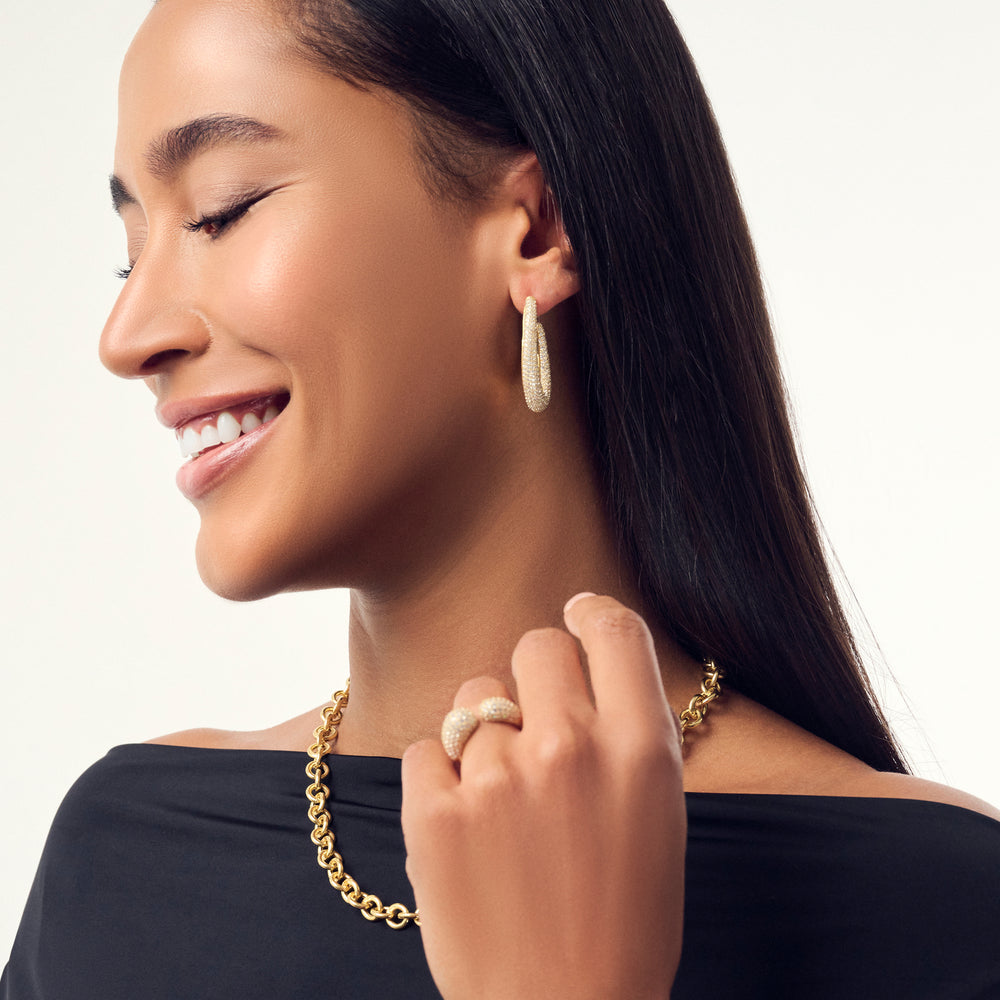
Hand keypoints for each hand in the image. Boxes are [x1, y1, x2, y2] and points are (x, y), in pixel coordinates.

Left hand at [401, 594, 685, 998]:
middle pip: (537, 644)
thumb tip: (589, 668)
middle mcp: (571, 748)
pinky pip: (428, 749)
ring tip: (501, 798)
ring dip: (485, 733)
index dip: (591, 615)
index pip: (614, 629)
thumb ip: (627, 731)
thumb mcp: (657, 816)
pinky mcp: (433, 813)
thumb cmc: (624, 922)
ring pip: (474, 697)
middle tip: (536, 723)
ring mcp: (498, 778)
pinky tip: (464, 825)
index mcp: (640, 748)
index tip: (576, 616)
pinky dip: (441, 780)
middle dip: (536, 676)